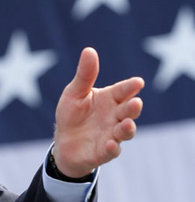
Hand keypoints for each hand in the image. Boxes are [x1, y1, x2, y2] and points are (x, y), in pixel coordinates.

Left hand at [53, 47, 143, 177]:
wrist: (63, 142)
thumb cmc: (72, 114)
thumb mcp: (75, 92)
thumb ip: (85, 75)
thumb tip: (89, 50)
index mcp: (109, 99)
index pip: (123, 91)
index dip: (130, 87)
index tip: (138, 82)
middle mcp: (114, 116)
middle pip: (127, 111)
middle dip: (133, 107)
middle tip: (136, 103)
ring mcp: (111, 134)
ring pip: (125, 131)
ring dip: (128, 128)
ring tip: (127, 124)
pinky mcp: (104, 151)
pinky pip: (111, 151)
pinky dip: (112, 148)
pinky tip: (110, 144)